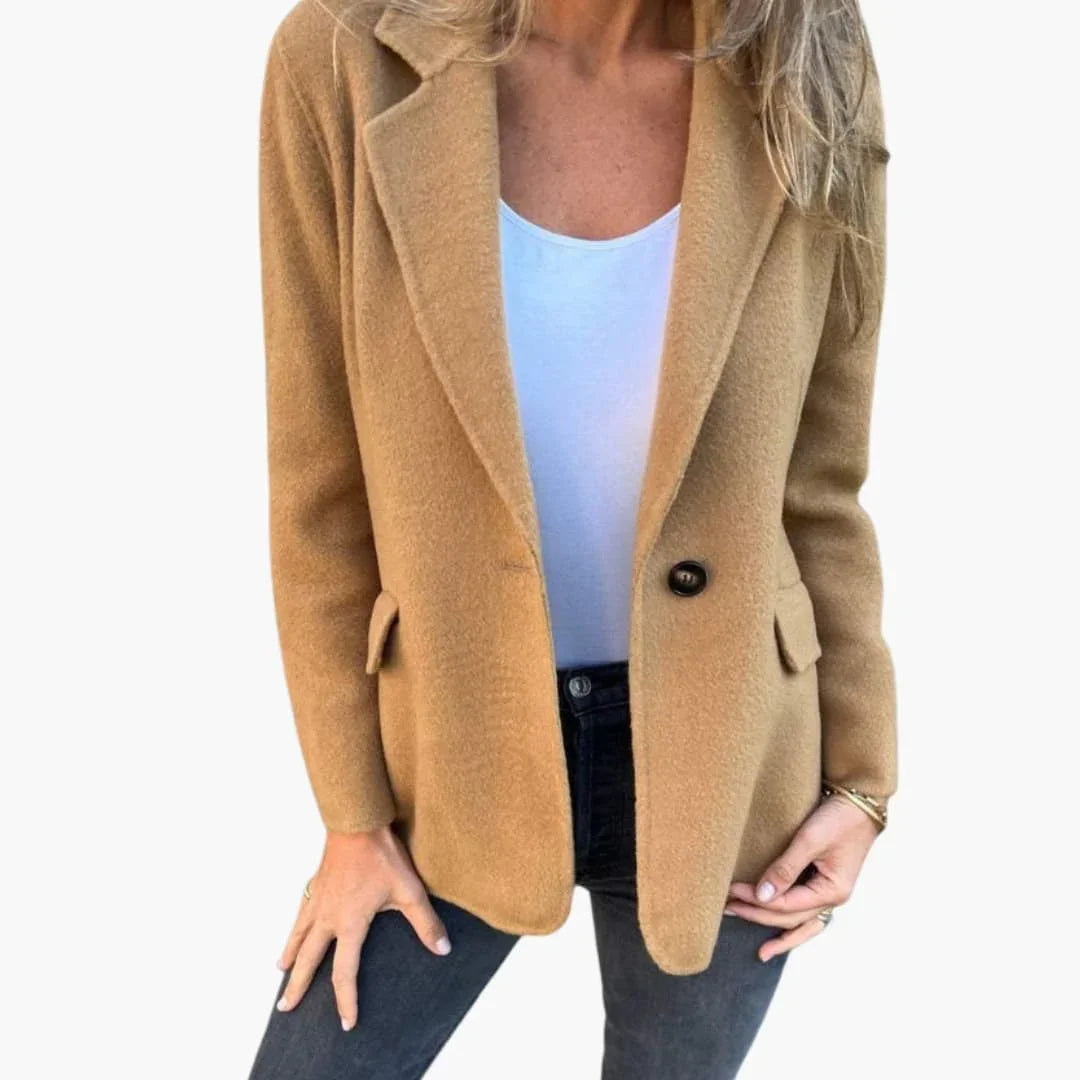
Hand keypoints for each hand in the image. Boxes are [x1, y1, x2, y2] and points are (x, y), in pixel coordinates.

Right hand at [275, 825, 451, 1030]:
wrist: (357, 822)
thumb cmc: (382, 854)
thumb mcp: (409, 890)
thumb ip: (425, 923)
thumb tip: (442, 950)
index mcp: (349, 925)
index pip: (344, 973)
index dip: (346, 1000)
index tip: (346, 1022)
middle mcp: (327, 917)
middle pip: (309, 960)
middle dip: (298, 986)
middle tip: (285, 1008)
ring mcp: (318, 899)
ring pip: (298, 935)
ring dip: (290, 956)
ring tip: (282, 971)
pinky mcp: (316, 883)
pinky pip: (300, 912)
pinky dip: (294, 927)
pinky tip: (295, 928)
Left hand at [724, 795, 881, 961]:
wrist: (861, 804)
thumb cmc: (837, 819)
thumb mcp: (810, 840)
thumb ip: (786, 867)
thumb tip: (762, 895)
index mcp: (833, 891)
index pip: (787, 905)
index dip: (757, 901)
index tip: (732, 892)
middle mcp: (833, 899)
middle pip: (790, 917)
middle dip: (758, 915)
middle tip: (727, 908)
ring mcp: (831, 894)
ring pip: (802, 924)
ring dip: (778, 933)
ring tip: (759, 951)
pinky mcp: (826, 885)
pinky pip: (808, 914)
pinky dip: (793, 926)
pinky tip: (779, 933)